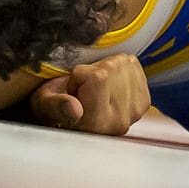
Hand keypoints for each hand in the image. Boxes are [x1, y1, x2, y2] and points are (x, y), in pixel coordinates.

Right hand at [28, 55, 150, 135]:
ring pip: (124, 63)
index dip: (80, 75)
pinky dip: (119, 68)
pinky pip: (133, 64)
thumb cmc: (53, 106)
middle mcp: (120, 122)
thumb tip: (75, 110)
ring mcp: (135, 112)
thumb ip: (57, 106)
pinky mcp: (144, 101)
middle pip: (113, 67)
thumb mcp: (44, 103)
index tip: (72, 91)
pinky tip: (108, 85)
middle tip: (83, 90)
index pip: (99, 77)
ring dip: (106, 69)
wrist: (71, 115)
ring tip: (93, 89)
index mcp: (96, 124)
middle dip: (94, 71)